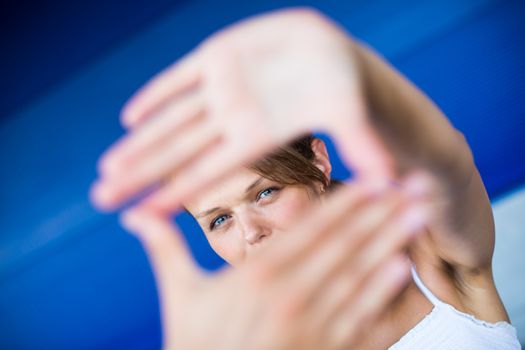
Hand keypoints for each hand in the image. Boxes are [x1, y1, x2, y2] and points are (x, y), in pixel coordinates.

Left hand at [91, 8, 393, 211]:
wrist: (330, 57)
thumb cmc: (344, 91)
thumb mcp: (353, 116)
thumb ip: (365, 145)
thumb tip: (391, 180)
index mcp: (258, 136)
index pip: (209, 170)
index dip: (174, 191)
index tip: (139, 214)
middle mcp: (232, 117)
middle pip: (176, 150)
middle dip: (139, 172)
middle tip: (100, 199)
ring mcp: (220, 87)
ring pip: (170, 119)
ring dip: (138, 142)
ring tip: (107, 170)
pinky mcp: (217, 56)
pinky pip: (178, 79)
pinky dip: (156, 95)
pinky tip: (130, 117)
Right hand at [122, 183, 426, 349]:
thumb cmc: (194, 347)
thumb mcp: (178, 296)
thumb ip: (163, 250)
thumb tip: (134, 212)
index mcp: (256, 278)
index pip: (310, 229)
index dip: (346, 201)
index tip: (373, 177)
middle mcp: (289, 298)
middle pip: (344, 245)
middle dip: (383, 211)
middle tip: (415, 184)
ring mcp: (311, 329)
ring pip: (360, 276)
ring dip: (392, 241)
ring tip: (418, 214)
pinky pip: (361, 323)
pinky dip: (384, 295)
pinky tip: (403, 269)